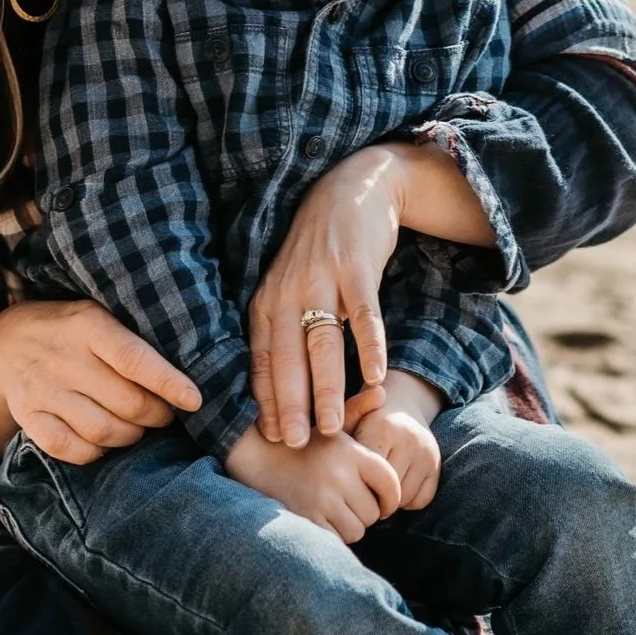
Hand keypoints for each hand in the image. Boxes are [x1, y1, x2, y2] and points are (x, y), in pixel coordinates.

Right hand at [0, 299, 201, 464]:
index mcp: (88, 325)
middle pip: (125, 402)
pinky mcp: (28, 417)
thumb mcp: (97, 314)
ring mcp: (42, 390)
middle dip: (157, 415)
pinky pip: (70, 449)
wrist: (3, 341)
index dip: (168, 382)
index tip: (195, 400)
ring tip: (138, 427)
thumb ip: (131, 337)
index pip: (135, 359)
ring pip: (102, 430)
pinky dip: (95, 453)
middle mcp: (64, 358)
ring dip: (130, 436)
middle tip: (166, 414)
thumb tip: (185, 363)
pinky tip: (105, 442)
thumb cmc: (68, 328)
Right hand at [225, 425, 400, 543]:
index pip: (390, 482)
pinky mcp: (307, 520)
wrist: (257, 457)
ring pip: (357, 530)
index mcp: (349, 451)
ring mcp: (322, 500)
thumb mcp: (329, 424)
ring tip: (333, 509)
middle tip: (348, 502)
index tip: (383, 501)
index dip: (391, 497)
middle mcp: (338, 475)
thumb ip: (358, 409)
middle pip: (374, 512)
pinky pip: (337, 540)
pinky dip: (333, 535)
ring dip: (349, 525)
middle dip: (365, 512)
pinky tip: (321, 519)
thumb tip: (381, 391)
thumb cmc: (302, 442)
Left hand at [249, 141, 490, 447]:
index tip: (271, 438)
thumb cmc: (317, 250)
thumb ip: (280, 328)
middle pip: (287, 356)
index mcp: (267, 299)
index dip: (265, 399)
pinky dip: (369, 345)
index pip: (261, 358)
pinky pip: (363, 313)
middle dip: (291, 403)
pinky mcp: (356, 266)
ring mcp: (322, 277)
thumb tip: (274, 390)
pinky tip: (375, 376)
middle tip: (297, 445)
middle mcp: (288, 289)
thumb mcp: (287, 284)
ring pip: (323, 342)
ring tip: (333, 426)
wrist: (350, 189)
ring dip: (328, 387)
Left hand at [351, 372, 443, 511]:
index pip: (366, 473)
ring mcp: (426, 454)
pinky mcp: (437, 466)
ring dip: (389, 501)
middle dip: (371, 494)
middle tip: (360, 491)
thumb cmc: (366, 418)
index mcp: (383, 426)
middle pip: (385, 489)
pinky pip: (420, 501)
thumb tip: (329, 432)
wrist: (402, 405)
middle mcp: (409, 439)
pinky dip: (407, 501)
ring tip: (376, 490)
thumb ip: (339, 428)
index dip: (354, 481)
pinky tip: (395, 489)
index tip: (346, 480)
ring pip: (403, 498)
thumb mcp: (350, 419)